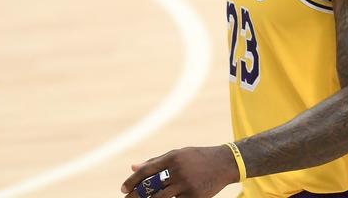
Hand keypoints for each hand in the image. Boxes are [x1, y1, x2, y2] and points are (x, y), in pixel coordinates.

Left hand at [121, 145, 239, 197]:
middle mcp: (178, 171)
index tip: (123, 188)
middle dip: (136, 195)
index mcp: (173, 157)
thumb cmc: (197, 157)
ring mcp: (186, 185)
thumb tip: (133, 167)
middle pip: (150, 187)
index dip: (132, 180)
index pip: (146, 171)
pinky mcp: (194, 197)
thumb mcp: (178, 154)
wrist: (224, 163)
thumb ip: (156, 161)